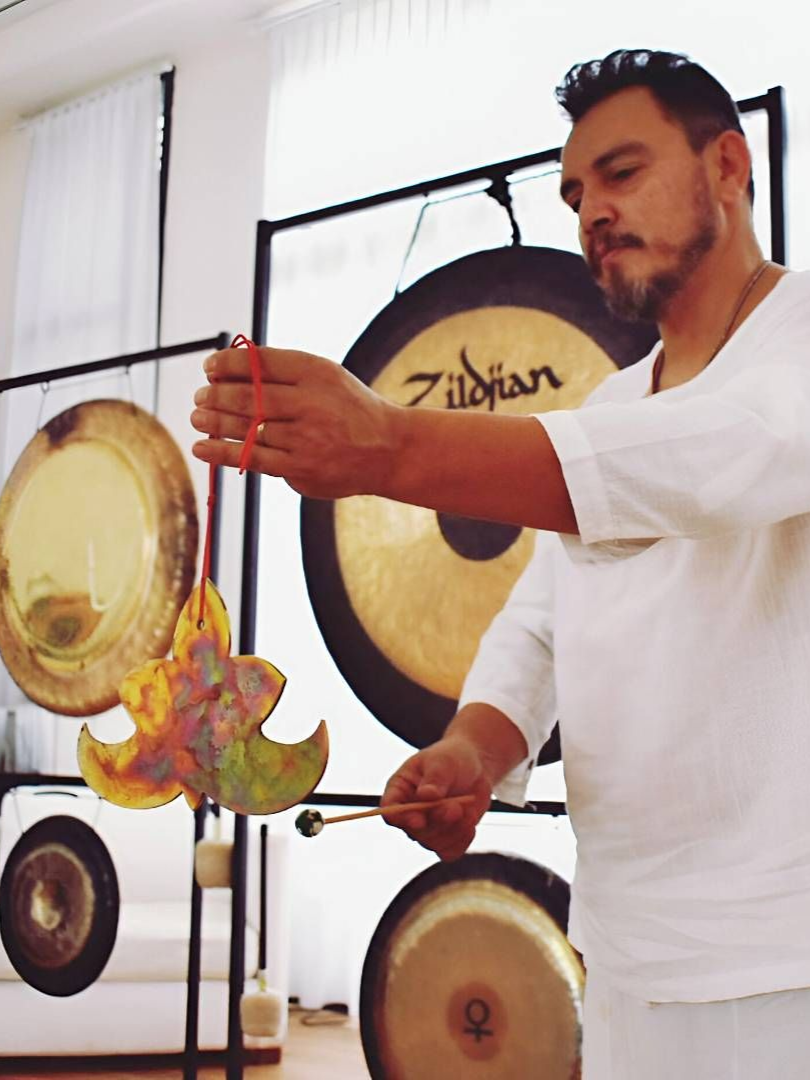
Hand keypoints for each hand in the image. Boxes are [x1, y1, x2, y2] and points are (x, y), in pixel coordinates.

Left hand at [190, 346, 399, 497]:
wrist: (389, 450)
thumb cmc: (347, 409)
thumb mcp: (325, 376)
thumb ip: (282, 371)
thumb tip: (224, 370)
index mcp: (317, 373)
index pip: (261, 363)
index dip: (227, 364)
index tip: (209, 367)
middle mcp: (312, 404)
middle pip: (249, 397)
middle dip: (215, 395)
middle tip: (199, 396)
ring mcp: (306, 440)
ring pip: (247, 429)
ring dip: (213, 422)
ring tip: (196, 417)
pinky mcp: (300, 469)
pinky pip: (253, 459)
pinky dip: (221, 453)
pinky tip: (202, 447)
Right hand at [380, 738, 492, 861]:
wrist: (475, 766)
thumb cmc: (451, 758)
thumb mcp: (443, 761)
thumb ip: (435, 778)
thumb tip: (426, 796)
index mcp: (399, 790)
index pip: (389, 811)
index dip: (401, 819)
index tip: (419, 820)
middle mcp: (409, 813)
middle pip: (413, 832)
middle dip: (436, 822)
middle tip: (455, 807)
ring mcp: (427, 828)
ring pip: (432, 844)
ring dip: (452, 831)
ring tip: (465, 810)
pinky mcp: (446, 838)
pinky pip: (449, 852)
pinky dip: (461, 841)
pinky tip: (470, 823)